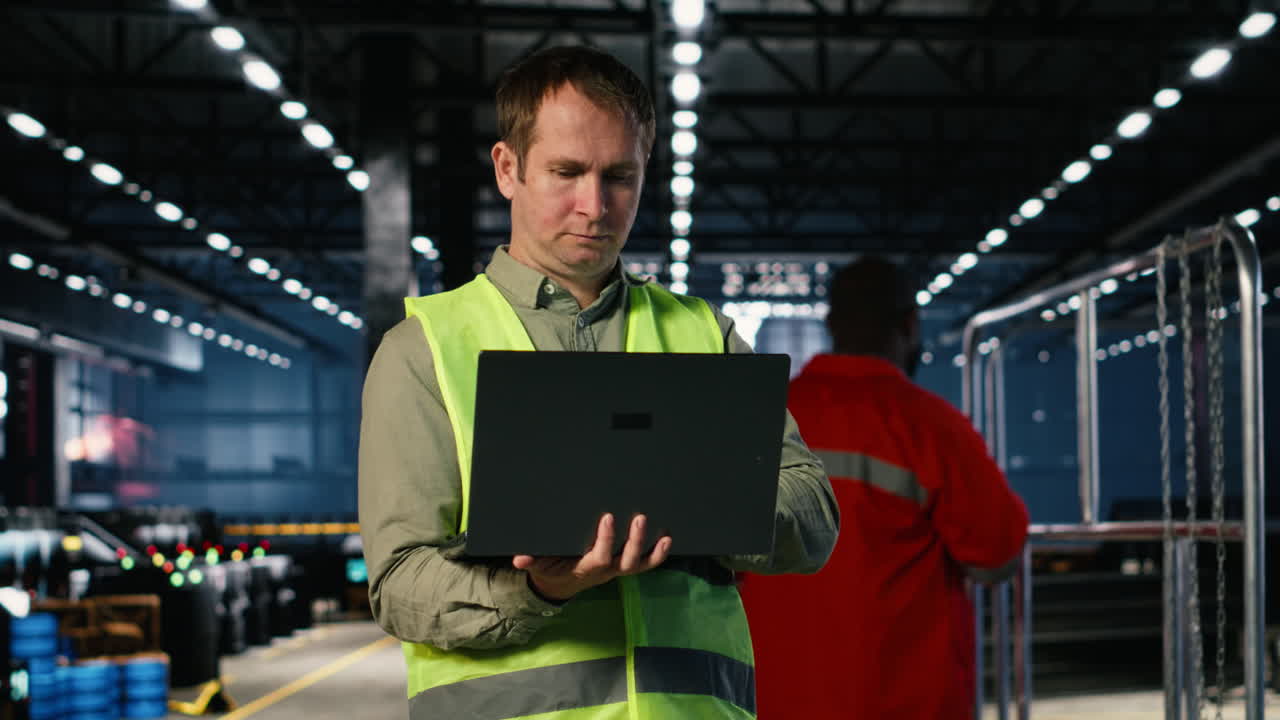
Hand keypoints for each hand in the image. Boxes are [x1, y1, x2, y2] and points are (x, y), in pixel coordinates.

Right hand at [512, 513, 671, 600]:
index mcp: (585, 569)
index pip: (599, 557)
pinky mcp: (623, 566)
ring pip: (638, 565)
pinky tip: (668, 539)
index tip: (607, 517)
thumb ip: (531, 561)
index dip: (605, 540)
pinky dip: (657, 555)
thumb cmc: (550, 568)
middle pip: (625, 562)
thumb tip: (519, 559)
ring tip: (663, 534)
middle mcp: (605, 571)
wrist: (560, 584)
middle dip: (634, 542)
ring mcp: (616, 570)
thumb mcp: (538, 566)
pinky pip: (644, 564)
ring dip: (652, 551)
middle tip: (639, 518)